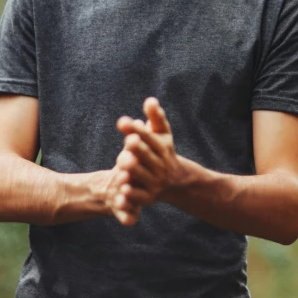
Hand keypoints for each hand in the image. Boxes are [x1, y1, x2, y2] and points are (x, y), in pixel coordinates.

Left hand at [109, 97, 182, 224]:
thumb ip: (156, 117)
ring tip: (122, 161)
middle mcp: (160, 165)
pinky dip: (131, 192)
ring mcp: (155, 182)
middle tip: (128, 141)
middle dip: (138, 148)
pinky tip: (122, 187)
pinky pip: (138, 196)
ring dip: (132, 168)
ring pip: (142, 174)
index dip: (136, 129)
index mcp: (162, 148)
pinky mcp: (148, 198)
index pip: (149, 137)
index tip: (122, 121)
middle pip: (147, 155)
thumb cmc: (163, 151)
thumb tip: (150, 100)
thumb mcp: (162, 134)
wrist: (176, 182)